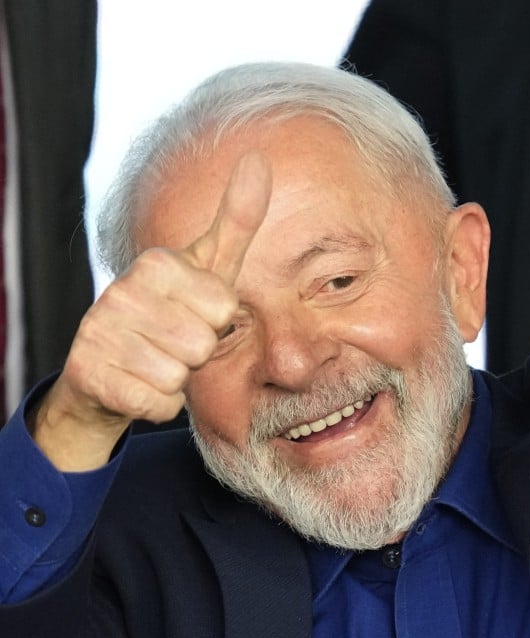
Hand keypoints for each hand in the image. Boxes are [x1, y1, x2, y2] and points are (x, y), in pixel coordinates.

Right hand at [31, 153, 271, 470]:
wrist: (107, 368)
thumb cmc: (170, 313)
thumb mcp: (208, 267)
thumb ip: (237, 219)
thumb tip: (259, 159)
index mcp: (155, 263)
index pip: (224, 307)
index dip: (216, 321)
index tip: (192, 313)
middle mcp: (119, 291)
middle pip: (202, 344)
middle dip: (196, 352)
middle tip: (173, 342)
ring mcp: (99, 332)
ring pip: (178, 375)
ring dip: (174, 378)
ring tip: (154, 360)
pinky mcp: (89, 374)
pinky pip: (157, 404)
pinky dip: (156, 404)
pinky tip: (136, 384)